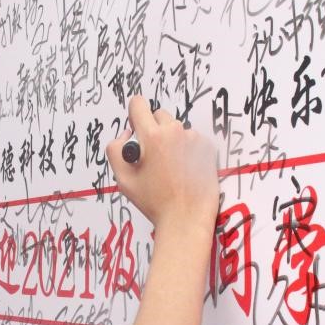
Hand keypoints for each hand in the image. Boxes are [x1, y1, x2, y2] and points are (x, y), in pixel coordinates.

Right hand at [106, 96, 218, 235]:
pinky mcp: (208, 148)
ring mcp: (194, 139)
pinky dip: (187, 150)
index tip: (136, 128)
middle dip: (153, 130)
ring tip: (170, 168)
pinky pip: (192, 140)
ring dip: (171, 141)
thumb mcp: (123, 179)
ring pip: (176, 129)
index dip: (134, 115)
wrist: (185, 219)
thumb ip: (116, 149)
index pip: (139, 105)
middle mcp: (175, 132)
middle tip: (153, 157)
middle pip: (159, 115)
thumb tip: (127, 134)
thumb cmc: (154, 203)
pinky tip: (184, 171)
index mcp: (152, 137)